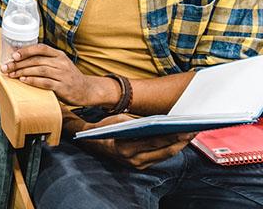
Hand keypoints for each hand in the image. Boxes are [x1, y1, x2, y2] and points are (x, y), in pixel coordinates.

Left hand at [3, 43, 115, 106]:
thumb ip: (44, 60)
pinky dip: (33, 81)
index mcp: (59, 55)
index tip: (13, 55)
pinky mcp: (63, 87)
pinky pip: (45, 82)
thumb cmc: (68, 77)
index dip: (26, 50)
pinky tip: (23, 81)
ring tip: (11, 74)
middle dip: (19, 63)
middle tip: (6, 67)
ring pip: (39, 70)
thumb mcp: (59, 64)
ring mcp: (63, 74)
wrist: (87, 90)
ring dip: (23, 72)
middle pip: (37, 60)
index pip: (41, 48)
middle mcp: (61, 63)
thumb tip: (20, 59)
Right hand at [78, 114, 195, 169]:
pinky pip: (159, 157)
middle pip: (165, 152)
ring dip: (178, 145)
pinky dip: (169, 148)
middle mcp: (133, 160)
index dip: (173, 135)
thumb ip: (140, 122)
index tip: (187, 128)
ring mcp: (136, 165)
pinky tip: (178, 140)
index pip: (156, 142)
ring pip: (164, 156)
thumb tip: (163, 120)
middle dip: (181, 141)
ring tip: (190, 134)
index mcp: (126, 148)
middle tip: (194, 130)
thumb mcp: (120, 119)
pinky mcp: (139, 165)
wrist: (90, 142)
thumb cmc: (105, 127)